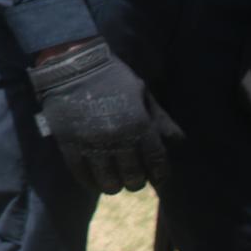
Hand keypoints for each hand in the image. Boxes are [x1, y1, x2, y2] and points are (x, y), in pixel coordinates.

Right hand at [29, 39, 181, 193]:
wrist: (72, 65)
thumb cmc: (112, 77)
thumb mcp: (142, 94)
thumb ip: (161, 120)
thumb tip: (180, 142)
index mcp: (140, 125)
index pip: (157, 163)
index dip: (160, 176)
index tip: (158, 179)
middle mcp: (118, 140)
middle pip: (133, 178)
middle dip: (136, 181)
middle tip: (133, 177)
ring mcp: (92, 145)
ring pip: (108, 183)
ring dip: (114, 185)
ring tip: (113, 180)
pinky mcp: (70, 146)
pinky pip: (82, 176)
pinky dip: (90, 183)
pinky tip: (94, 180)